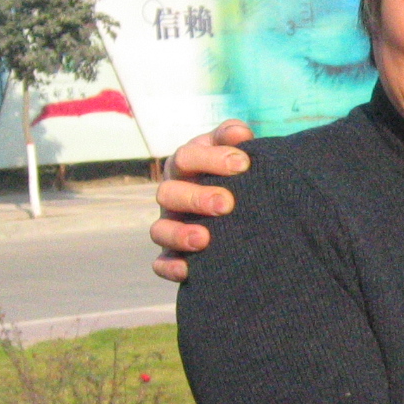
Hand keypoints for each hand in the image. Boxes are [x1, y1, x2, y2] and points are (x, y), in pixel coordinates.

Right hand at [149, 119, 254, 280]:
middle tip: (227, 204)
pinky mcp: (172, 253)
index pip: (188, 156)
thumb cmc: (239, 172)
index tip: (243, 165)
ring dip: (179, 234)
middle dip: (197, 198)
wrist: (244, 204)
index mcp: (186, 164)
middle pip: (169, 192)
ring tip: (204, 239)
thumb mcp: (236, 150)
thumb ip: (235, 137)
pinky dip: (170, 267)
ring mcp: (170, 223)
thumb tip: (240, 134)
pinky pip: (161, 262)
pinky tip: (188, 270)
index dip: (212, 159)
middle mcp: (173, 192)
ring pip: (159, 229)